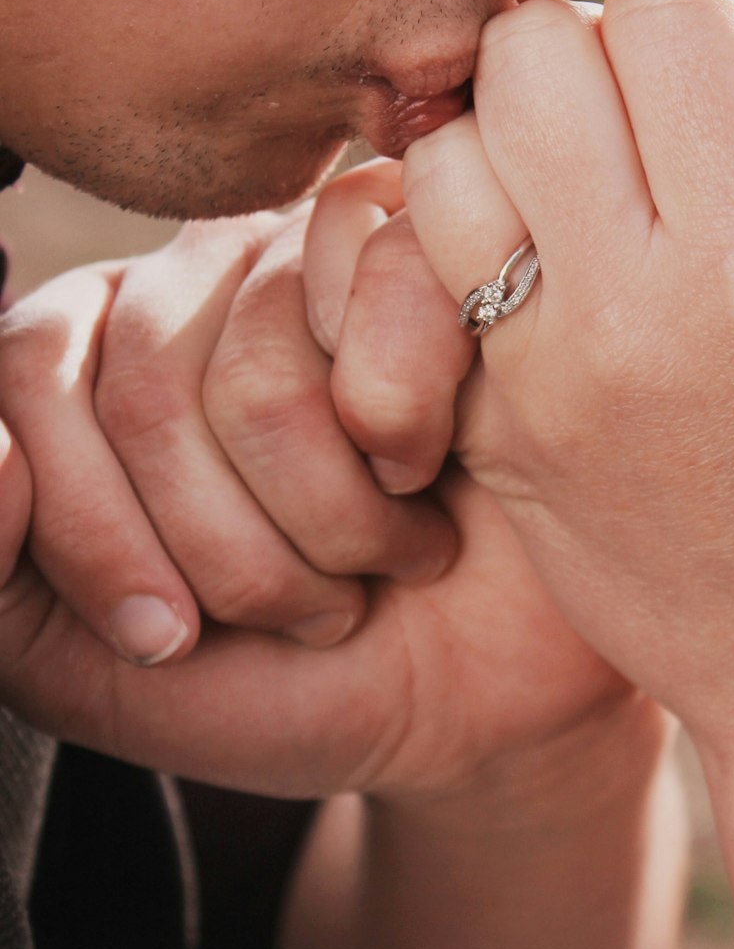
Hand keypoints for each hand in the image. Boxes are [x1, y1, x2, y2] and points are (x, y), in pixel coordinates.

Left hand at [0, 167, 628, 795]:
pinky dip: (411, 426)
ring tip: (387, 555)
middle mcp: (195, 286)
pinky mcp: (431, 251)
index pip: (27, 378)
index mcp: (95, 361)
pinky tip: (438, 463)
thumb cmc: (285, 677)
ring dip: (339, 523)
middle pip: (148, 389)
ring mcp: (314, 258)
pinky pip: (379, 299)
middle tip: (310, 614)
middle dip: (232, 558)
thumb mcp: (91, 670)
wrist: (474, 696)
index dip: (92, 532)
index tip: (169, 641)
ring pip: (264, 373)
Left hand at [400, 0, 733, 760]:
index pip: (666, 15)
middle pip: (527, 60)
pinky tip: (540, 285)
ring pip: (440, 160)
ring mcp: (538, 386)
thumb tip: (697, 60)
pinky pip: (419, 276)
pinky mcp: (488, 439)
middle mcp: (632, 317)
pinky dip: (469, 249)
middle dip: (589, 68)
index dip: (708, 31)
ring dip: (504, 155)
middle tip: (643, 143)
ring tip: (578, 211)